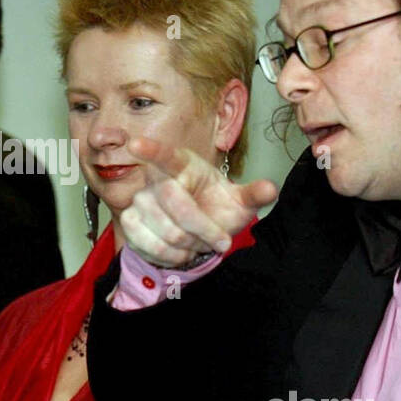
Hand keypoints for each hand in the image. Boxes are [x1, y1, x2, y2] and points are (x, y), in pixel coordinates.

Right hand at [120, 136, 277, 266]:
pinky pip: (149, 244)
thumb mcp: (240, 202)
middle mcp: (156, 178)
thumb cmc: (217, 208)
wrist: (198, 231)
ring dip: (190, 244)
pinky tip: (182, 252)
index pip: (166, 155)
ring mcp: (140, 200)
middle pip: (174, 201)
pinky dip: (172, 256)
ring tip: (201, 244)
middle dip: (202, 228)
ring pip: (164, 228)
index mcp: (182, 164)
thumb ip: (254, 195)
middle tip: (222, 241)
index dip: (151, 150)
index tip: (135, 143)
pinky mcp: (130, 222)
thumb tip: (270, 189)